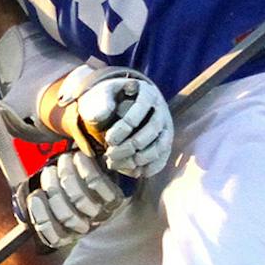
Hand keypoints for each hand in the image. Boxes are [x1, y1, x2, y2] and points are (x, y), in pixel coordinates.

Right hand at [23, 149, 126, 248]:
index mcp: (66, 234)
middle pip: (65, 215)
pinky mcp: (114, 197)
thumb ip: (37, 203)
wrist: (105, 182)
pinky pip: (96, 183)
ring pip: (79, 198)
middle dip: (52, 188)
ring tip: (63, 160)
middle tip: (49, 171)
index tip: (35, 194)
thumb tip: (23, 203)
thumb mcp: (51, 199)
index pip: (53, 237)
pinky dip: (84, 167)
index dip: (41, 215)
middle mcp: (85, 227)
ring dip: (66, 174)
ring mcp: (101, 214)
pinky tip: (78, 157)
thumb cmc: (70, 189)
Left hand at [39, 66, 172, 178]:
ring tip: (116, 164)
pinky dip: (150, 167)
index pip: (140, 109)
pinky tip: (133, 172)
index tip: (108, 140)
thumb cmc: (106, 99)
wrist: (116, 104)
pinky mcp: (164, 141)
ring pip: (159, 146)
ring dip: (139, 159)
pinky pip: (162, 157)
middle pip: (152, 130)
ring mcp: (165, 126)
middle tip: (109, 156)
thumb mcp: (100, 95)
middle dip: (130, 146)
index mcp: (146, 92)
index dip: (125, 127)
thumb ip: (99, 102)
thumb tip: (101, 116)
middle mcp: (160, 109)